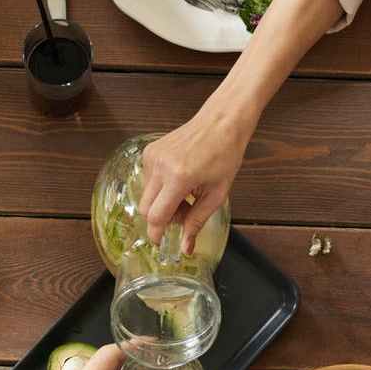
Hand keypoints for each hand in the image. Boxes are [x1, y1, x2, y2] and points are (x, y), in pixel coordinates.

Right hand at [137, 109, 250, 253]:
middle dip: (162, 218)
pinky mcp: (149, 151)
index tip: (162, 242)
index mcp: (179, 177)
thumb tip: (185, 247)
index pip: (156, 216)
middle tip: (185, 212)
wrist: (221, 121)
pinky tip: (180, 179)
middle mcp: (160, 166)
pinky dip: (161, 187)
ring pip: (146, 195)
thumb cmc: (225, 154)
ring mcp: (152, 156)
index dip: (157, 233)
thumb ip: (197, 222)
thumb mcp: (216, 194)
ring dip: (163, 202)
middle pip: (146, 209)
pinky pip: (148, 180)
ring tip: (186, 193)